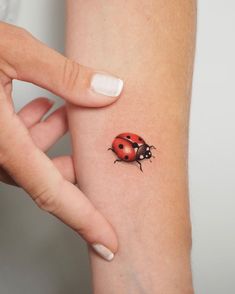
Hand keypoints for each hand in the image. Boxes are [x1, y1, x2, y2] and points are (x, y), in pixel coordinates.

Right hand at [0, 22, 123, 260]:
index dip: (84, 220)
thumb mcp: (13, 52)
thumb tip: (109, 90)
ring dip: (54, 139)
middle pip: (45, 177)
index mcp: (0, 141)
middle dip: (73, 164)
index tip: (106, 243)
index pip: (52, 193)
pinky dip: (34, 131)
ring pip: (30, 159)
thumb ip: (64, 75)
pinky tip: (43, 107)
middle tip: (97, 151)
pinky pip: (14, 147)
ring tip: (69, 113)